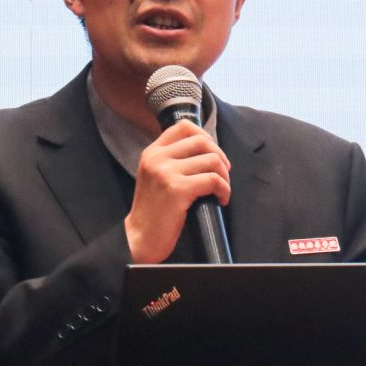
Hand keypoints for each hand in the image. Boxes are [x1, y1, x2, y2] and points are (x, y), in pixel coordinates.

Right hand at [125, 120, 230, 263]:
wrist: (140, 238)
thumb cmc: (154, 211)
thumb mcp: (155, 176)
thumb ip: (172, 160)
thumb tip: (206, 150)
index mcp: (152, 152)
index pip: (184, 126)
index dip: (205, 136)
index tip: (212, 154)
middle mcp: (157, 158)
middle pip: (202, 141)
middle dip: (220, 157)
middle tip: (222, 175)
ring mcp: (166, 173)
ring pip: (212, 160)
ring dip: (224, 176)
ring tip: (221, 190)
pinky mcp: (177, 190)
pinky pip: (213, 180)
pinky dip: (224, 190)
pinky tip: (221, 200)